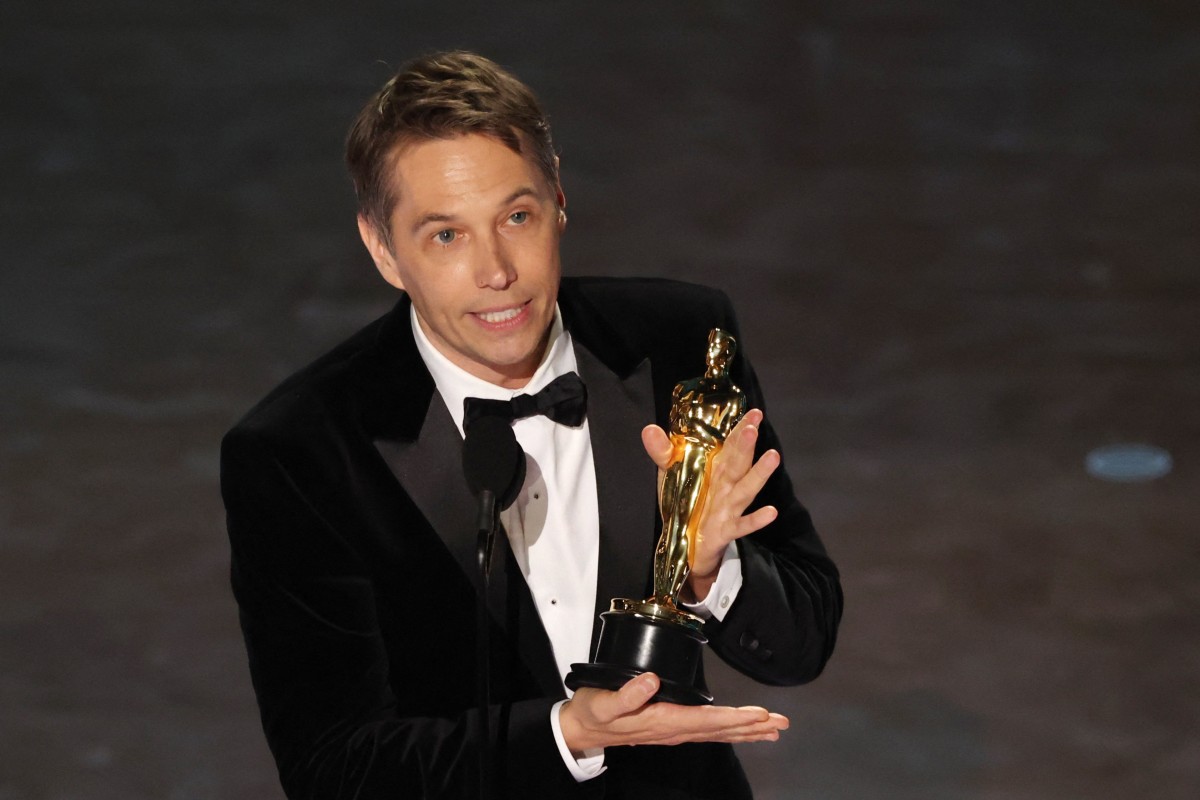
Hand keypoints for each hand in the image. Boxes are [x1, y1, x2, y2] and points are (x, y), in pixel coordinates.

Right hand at [559, 673, 788, 754]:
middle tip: (781, 723)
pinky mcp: (672, 727)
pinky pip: (708, 730)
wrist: (582, 729)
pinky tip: (742, 729)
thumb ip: (626, 694)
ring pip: (717, 732)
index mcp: (662, 721)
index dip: (735, 718)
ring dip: (746, 730)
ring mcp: (674, 731)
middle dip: (752, 726)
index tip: (760, 715)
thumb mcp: (602, 702)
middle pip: (720, 729)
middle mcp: (673, 730)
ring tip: (772, 729)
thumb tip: (651, 681)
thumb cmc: (593, 712)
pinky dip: (729, 729)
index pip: (707, 720)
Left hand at [641, 408, 779, 600]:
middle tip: (753, 427)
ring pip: (746, 488)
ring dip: (759, 474)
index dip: (741, 428)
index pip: (731, 444)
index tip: (754, 412)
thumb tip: (649, 429)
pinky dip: (756, 519)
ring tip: (773, 456)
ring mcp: (729, 507)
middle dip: (746, 445)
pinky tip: (771, 512)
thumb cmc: (683, 502)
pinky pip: (743, 524)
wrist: (683, 542)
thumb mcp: (670, 474)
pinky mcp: (726, 529)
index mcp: (716, 468)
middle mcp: (727, 484)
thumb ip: (663, 452)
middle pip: (738, 462)